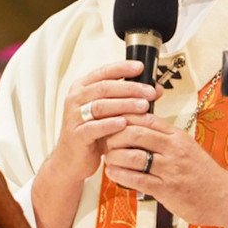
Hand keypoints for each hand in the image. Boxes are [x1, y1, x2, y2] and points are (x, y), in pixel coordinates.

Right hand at [46, 60, 156, 185]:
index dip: (122, 68)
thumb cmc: (92, 133)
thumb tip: (155, 89)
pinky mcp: (76, 135)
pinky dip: (110, 125)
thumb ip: (128, 98)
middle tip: (149, 92)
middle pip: (104, 87)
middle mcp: (75, 99)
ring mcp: (74, 117)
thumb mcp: (110, 112)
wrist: (72, 160)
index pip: (103, 72)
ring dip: (124, 105)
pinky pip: (94, 127)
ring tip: (143, 106)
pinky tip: (124, 123)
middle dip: (130, 88)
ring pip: (100, 106)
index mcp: (82, 88)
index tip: (140, 67)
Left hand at [102, 113, 227, 227]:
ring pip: (132, 156)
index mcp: (177, 136)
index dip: (124, 117)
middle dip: (114, 136)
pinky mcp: (165, 189)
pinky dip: (120, 175)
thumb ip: (164, 138)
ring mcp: (169, 169)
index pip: (145, 117)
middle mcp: (173, 149)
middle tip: (105, 140)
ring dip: (114, 157)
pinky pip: (136, 179)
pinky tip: (113, 173)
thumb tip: (139, 128)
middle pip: (135, 133)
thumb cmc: (204, 174)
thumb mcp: (186, 147)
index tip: (112, 121)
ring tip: (108, 158)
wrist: (224, 198)